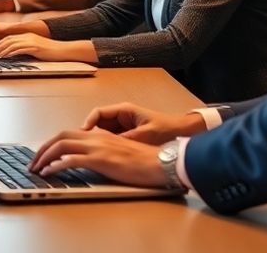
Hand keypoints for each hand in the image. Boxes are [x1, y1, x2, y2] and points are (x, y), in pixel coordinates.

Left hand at [0, 33, 77, 60]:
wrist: (65, 50)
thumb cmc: (52, 52)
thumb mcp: (36, 50)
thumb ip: (25, 50)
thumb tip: (14, 55)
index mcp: (27, 36)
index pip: (8, 38)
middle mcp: (27, 36)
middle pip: (7, 40)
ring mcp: (31, 41)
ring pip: (11, 44)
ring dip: (0, 50)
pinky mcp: (35, 47)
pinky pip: (19, 49)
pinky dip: (10, 53)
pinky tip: (4, 57)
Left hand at [29, 127, 166, 187]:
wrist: (160, 162)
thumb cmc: (144, 160)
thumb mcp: (118, 152)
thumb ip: (102, 151)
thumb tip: (89, 160)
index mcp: (99, 134)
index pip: (68, 133)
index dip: (52, 142)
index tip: (43, 153)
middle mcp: (95, 137)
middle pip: (60, 136)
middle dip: (42, 148)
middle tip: (33, 162)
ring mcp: (97, 147)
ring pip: (61, 146)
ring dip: (44, 157)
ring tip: (36, 168)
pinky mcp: (100, 160)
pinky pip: (70, 160)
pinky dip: (55, 166)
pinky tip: (48, 173)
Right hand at [81, 102, 207, 144]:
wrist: (183, 132)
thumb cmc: (167, 129)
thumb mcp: (145, 134)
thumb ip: (126, 139)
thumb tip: (109, 145)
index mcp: (124, 110)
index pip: (98, 113)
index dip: (87, 123)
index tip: (82, 134)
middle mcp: (121, 116)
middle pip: (98, 123)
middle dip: (89, 134)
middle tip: (83, 146)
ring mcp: (124, 126)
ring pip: (103, 132)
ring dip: (97, 141)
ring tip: (91, 152)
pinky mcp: (128, 135)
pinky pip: (112, 139)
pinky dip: (107, 146)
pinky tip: (104, 155)